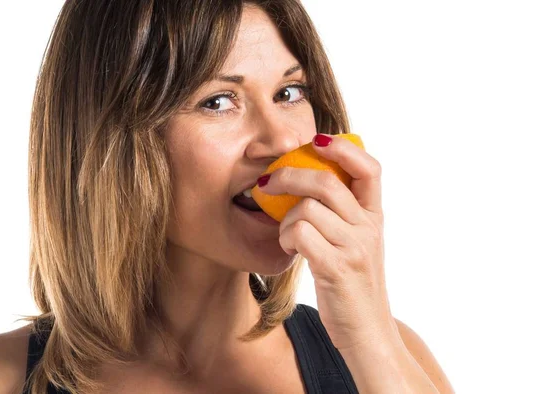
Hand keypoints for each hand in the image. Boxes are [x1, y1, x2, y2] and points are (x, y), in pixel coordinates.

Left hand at [257, 133, 400, 350]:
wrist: (368, 334)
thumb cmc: (354, 286)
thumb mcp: (357, 245)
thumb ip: (342, 215)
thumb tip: (308, 182)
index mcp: (375, 218)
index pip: (369, 168)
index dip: (342, 148)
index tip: (316, 139)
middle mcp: (368, 228)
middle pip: (326, 182)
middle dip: (289, 176)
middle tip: (268, 183)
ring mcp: (354, 248)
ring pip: (307, 208)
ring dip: (285, 219)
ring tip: (286, 235)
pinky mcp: (336, 268)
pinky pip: (300, 233)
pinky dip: (286, 238)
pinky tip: (289, 249)